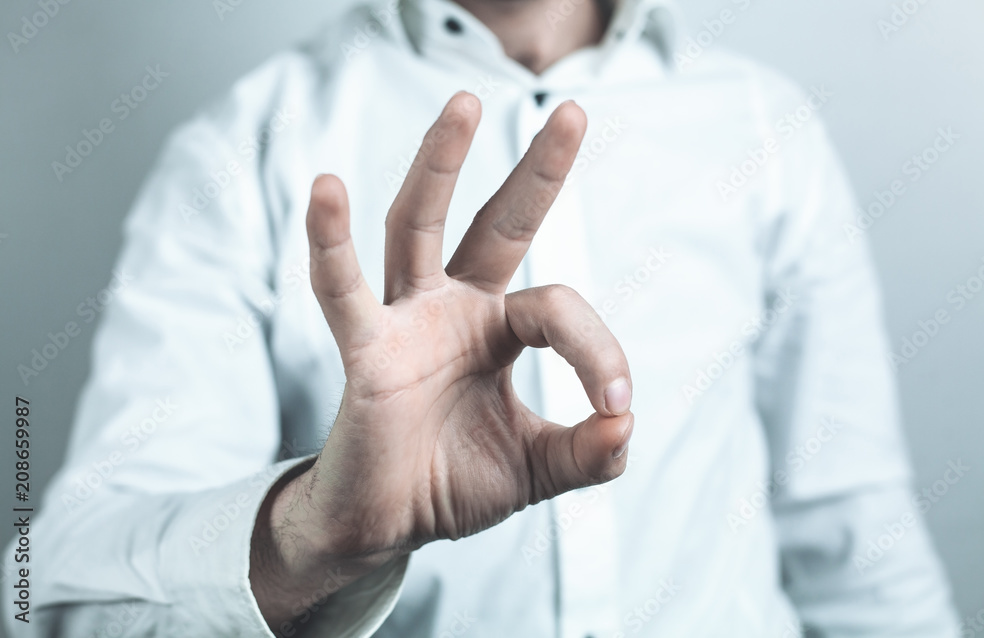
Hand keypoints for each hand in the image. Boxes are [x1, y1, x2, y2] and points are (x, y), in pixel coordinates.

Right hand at [251, 92, 632, 629]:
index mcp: (499, 330)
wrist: (385, 528)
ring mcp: (407, 322)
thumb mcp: (538, 469)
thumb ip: (586, 452)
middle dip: (535, 171)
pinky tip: (326, 189)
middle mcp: (455, 310)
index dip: (599, 352)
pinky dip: (331, 244)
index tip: (617, 406)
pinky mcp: (365, 350)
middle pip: (497, 224)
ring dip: (439, 165)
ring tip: (465, 104)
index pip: (559, 310)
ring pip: (418, 227)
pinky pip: (343, 292)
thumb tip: (627, 425)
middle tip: (572, 111)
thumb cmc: (455, 484)